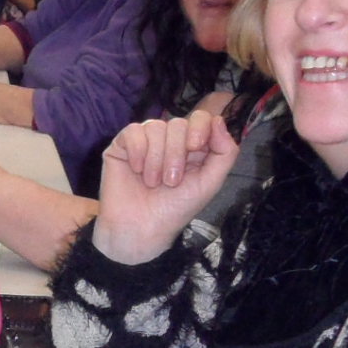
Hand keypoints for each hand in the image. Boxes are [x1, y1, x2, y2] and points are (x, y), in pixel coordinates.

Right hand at [92, 113, 238, 264]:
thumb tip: (219, 120)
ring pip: (156, 127)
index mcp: (193, 147)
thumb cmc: (175, 209)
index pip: (200, 118)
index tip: (195, 146)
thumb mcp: (209, 183)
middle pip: (178, 123)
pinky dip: (137, 151)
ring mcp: (146, 141)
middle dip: (176, 153)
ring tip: (152, 182)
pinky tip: (136, 170)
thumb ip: (224, 153)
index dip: (199, 127)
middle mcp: (170, 141)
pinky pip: (133, 131)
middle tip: (170, 181)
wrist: (141, 228)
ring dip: (156, 158)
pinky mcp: (122, 145)